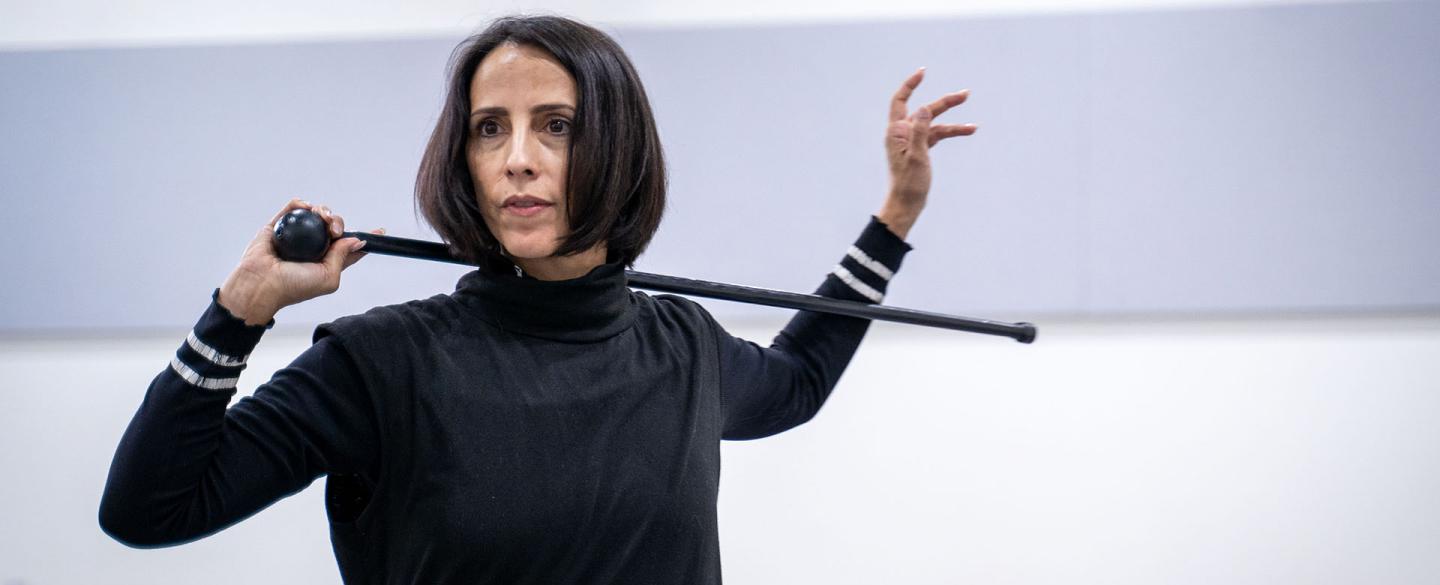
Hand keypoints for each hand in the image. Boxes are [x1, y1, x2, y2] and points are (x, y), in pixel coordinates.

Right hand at [217, 199, 382, 324]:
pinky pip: (293, 208)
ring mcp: (295, 236)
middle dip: (338, 222)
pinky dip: (300, 203)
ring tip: (321, 219)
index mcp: (326, 262)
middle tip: (334, 231)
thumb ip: (342, 257)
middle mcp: (312, 248)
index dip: (364, 238)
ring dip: (324, 211)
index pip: (349, 247)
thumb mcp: (328, 278)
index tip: (379, 232)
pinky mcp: (278, 226)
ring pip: (316, 214)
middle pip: (334, 226)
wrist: (261, 284)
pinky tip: (306, 206)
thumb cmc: (292, 287)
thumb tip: (355, 239)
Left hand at [878, 67, 976, 238]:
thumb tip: (925, 107)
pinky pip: (938, 136)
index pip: (900, 100)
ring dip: (953, 122)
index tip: (923, 72)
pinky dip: (951, 133)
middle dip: (945, 103)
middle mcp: (903, 133)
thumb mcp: (916, 156)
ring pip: (935, 124)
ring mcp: (913, 141)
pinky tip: (968, 131)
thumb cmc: (908, 184)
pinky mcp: (921, 149)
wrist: (906, 204)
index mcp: (896, 131)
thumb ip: (920, 131)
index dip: (910, 85)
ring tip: (973, 125)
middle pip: (925, 110)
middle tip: (965, 94)